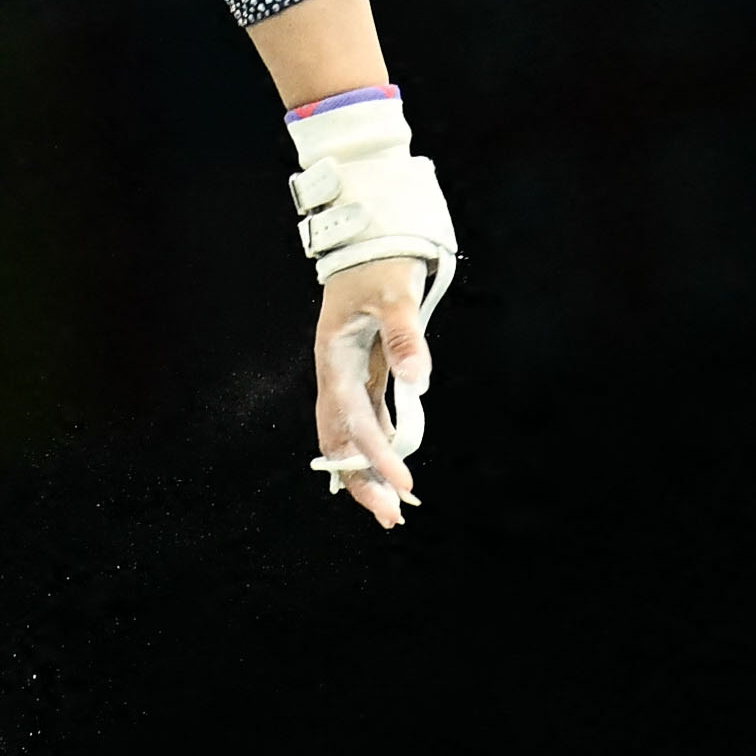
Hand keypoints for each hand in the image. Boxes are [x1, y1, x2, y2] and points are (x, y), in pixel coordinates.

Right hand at [312, 260, 431, 529]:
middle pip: (338, 437)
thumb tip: (420, 380)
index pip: (353, 417)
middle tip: (390, 517)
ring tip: (391, 508)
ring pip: (351, 434)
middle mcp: (336, 372)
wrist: (368, 238)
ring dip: (367, 470)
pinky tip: (396, 467)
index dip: (375, 454)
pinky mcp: (364, 373)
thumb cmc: (379, 264)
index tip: (403, 484)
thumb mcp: (394, 293)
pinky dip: (378, 448)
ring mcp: (348, 375)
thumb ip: (405, 336)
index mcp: (334, 356)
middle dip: (360, 479)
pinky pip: (366, 420)